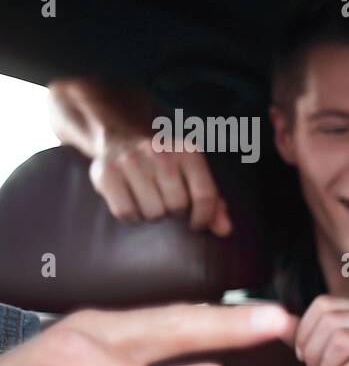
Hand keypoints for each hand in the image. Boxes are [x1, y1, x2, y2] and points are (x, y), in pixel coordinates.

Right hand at [48, 77, 231, 234]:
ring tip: (150, 199)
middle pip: (177, 207)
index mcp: (188, 151)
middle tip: (167, 202)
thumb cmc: (166, 164)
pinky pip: (126, 213)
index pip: (205, 196)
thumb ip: (213, 202)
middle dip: (175, 213)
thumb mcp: (193, 173)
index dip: (203, 218)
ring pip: (153, 213)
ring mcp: (130, 160)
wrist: (121, 135)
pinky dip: (132, 216)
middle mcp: (160, 152)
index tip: (196, 224)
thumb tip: (225, 231)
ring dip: (153, 215)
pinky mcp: (105, 173)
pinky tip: (133, 202)